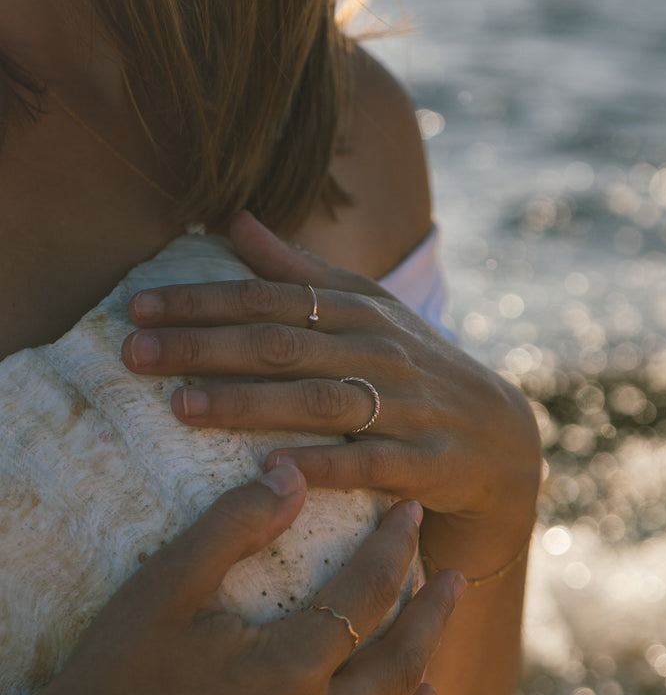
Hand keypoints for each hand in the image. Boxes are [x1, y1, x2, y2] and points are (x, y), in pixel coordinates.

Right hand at [2, 464, 460, 694]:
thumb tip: (292, 474)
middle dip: (433, 613)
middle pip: (400, 662)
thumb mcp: (168, 584)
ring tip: (438, 659)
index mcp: (290, 665)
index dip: (393, 547)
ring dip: (420, 683)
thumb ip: (236, 525)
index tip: (410, 512)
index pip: (366, 594)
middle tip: (455, 576)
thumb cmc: (116, 672)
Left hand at [122, 211, 539, 561]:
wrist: (502, 442)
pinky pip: (371, 463)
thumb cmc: (418, 373)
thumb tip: (236, 222)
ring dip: (249, 404)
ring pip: (320, 400)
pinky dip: (325, 465)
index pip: (271, 298)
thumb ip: (304, 273)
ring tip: (180, 408)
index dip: (202, 301)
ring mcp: (410, 407)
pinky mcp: (429, 462)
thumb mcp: (370, 314)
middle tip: (134, 354)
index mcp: (362, 312)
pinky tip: (272, 471)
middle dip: (204, 347)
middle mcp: (383, 352)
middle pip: (284, 344)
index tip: (138, 308)